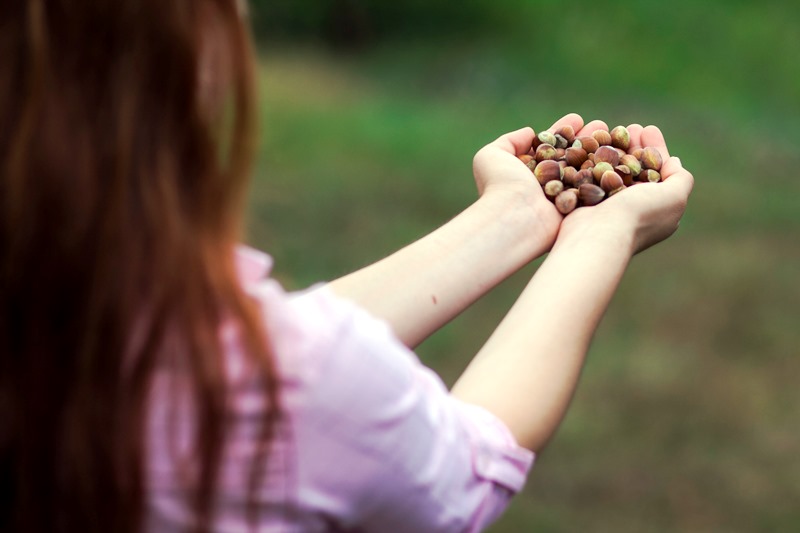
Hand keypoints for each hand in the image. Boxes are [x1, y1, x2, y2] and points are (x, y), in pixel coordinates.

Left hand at [471, 114, 611, 248]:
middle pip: (572, 157)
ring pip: (586, 170)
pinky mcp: (579, 210)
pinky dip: (608, 171)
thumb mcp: (491, 156)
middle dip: (586, 139)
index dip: (564, 132)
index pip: (551, 147)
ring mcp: (564, 198)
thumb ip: (509, 141)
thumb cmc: (500, 185)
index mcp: (529, 174)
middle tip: (601, 124)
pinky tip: (621, 154)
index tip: (578, 118)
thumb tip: (530, 133)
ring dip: (601, 151)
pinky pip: (596, 187)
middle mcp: (548, 186)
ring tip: (615, 133)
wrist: (514, 216)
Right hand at [558, 124, 693, 253]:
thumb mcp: (674, 197)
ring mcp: (608, 207)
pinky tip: (593, 143)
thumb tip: (674, 161)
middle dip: (635, 145)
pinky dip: (594, 158)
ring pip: (614, 169)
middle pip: (636, 168)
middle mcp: (634, 209)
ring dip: (615, 148)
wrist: (597, 234)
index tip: (648, 129)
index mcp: (657, 210)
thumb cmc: (638, 215)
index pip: (659, 172)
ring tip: (611, 129)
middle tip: (630, 127)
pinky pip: (593, 175)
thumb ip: (681, 178)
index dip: (656, 148)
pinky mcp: (586, 203)